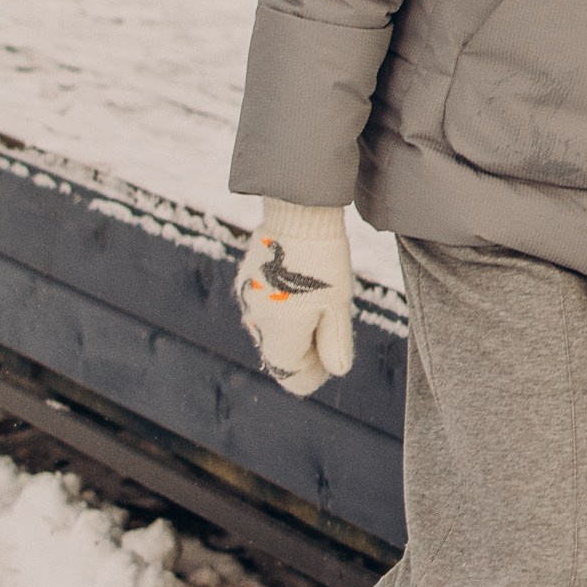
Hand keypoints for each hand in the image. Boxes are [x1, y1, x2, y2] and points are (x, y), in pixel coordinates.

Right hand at [235, 202, 354, 391]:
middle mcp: (257, 321)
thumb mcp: (337, 304)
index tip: (333, 360)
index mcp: (279, 333)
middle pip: (281, 353)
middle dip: (306, 351)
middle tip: (332, 331)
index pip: (292, 375)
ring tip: (321, 302)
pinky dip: (285, 307)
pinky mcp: (248, 280)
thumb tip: (335, 371)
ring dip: (296, 327)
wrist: (296, 211)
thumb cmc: (322, 260)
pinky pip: (267, 307)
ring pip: (273, 329)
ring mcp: (248, 299)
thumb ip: (334, 342)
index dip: (315, 374)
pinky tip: (303, 287)